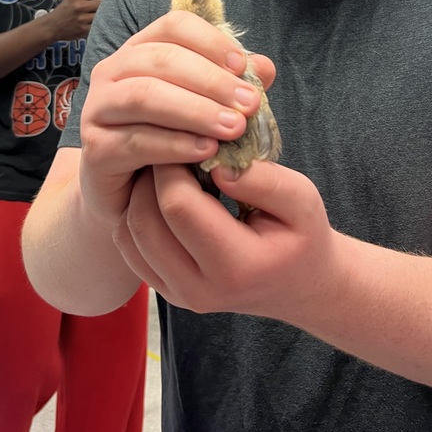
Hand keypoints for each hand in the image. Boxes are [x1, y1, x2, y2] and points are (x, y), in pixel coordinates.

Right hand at [43, 0, 106, 40]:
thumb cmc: (66, 10)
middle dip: (110, 4)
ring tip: (111, 15)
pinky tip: (104, 23)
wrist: (52, 26)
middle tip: (115, 6)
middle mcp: (80, 6)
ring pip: (102, 15)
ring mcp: (82, 19)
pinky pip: (99, 26)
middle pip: (103, 3)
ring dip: (108, 15)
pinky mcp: (84, 30)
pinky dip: (103, 24)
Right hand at [78, 9, 274, 232]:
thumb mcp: (206, 111)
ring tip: (234, 128)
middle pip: (161, 59)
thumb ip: (231, 87)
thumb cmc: (173, 143)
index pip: (173, 26)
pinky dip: (175, 144)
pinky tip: (206, 151)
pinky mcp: (95, 148)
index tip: (243, 67)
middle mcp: (113, 72)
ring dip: (195, 110)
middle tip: (249, 105)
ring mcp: (98, 109)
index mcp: (141, 50)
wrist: (133, 199)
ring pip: (145, 96)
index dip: (210, 41)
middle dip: (211, 81)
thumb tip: (264, 67)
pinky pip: (135, 140)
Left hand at [114, 158, 333, 322]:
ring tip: (169, 167)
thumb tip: (216, 164)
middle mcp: (198, 290)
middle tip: (174, 147)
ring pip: (129, 231)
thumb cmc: (301, 235)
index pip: (178, 206)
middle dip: (152, 173)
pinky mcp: (163, 290)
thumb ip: (264, 180)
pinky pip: (128, 245)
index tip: (189, 137)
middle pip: (144, 218)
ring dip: (140, 191)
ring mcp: (176, 294)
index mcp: (236, 267)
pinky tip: (162, 193)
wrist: (297, 284)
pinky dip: (136, 211)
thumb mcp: (303, 199)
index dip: (174, 163)